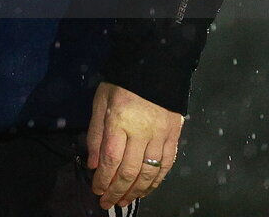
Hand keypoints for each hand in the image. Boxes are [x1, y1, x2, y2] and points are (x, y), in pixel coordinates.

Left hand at [84, 82, 182, 209]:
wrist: (154, 66)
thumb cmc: (122, 83)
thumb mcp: (100, 101)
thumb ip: (96, 133)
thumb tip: (94, 164)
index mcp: (119, 121)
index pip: (111, 160)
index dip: (104, 180)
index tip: (96, 191)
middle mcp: (141, 132)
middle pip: (129, 171)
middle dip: (117, 191)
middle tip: (108, 203)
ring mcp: (160, 136)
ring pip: (149, 173)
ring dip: (136, 192)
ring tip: (125, 201)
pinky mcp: (174, 137)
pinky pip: (166, 166)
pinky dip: (156, 182)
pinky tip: (146, 190)